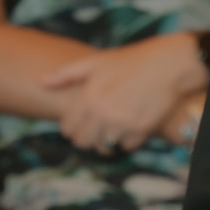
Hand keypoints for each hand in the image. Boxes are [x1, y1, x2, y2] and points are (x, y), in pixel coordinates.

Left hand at [41, 33, 207, 154]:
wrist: (168, 65)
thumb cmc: (131, 61)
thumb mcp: (96, 62)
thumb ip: (66, 74)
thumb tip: (40, 81)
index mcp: (88, 97)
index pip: (68, 129)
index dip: (72, 128)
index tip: (82, 123)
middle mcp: (102, 114)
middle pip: (83, 143)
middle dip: (88, 138)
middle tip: (98, 128)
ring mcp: (121, 125)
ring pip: (104, 148)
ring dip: (107, 140)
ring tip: (115, 126)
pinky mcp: (140, 132)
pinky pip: (126, 146)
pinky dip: (127, 140)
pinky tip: (131, 125)